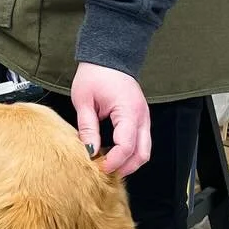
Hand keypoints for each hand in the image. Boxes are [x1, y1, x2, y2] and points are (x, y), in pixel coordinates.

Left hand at [70, 63, 150, 177]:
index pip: (127, 146)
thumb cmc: (95, 74)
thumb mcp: (84, 100)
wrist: (109, 57)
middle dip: (125, 167)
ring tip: (108, 164)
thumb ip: (88, 128)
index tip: (99, 167)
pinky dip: (130, 152)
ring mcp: (144, 117)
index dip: (114, 161)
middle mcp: (142, 116)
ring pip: (144, 150)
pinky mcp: (140, 118)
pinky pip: (140, 141)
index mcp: (129, 111)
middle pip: (142, 154)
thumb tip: (89, 151)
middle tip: (105, 172)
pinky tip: (113, 153)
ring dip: (128, 161)